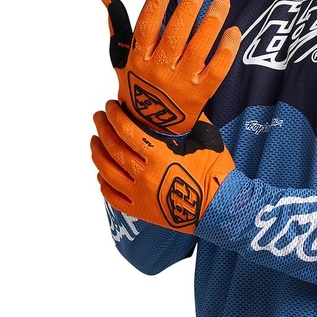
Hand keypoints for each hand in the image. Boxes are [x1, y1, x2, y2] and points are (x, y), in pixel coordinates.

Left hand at [91, 100, 234, 231]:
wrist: (222, 210)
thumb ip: (191, 121)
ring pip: (107, 172)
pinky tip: (101, 173)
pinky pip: (112, 197)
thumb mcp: (208, 141)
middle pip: (113, 149)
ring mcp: (140, 196)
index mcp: (160, 157)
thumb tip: (181, 105)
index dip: (115, 116)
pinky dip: (103, 183)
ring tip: (95, 141)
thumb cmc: (217, 174)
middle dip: (103, 129)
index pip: (127, 132)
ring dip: (98, 153)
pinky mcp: (141, 211)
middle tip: (99, 116)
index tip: (110, 105)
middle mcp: (145, 176)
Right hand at [102, 0, 240, 133]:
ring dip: (211, 23)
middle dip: (189, 5)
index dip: (157, 1)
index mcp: (138, 59)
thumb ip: (119, 27)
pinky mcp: (200, 95)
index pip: (147, 25)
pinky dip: (226, 51)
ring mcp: (180, 83)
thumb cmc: (139, 88)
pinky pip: (216, 70)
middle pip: (176, 34)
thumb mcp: (123, 60)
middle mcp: (159, 70)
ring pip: (198, 49)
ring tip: (222, 1)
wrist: (151, 129)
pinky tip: (234, 31)